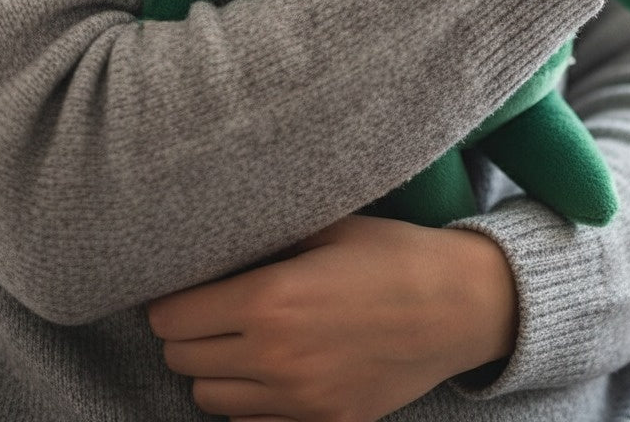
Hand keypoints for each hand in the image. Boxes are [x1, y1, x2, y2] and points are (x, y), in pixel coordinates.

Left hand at [147, 214, 516, 421]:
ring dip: (212, 368)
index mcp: (270, 300)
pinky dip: (247, 398)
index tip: (181, 287)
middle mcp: (275, 358)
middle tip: (207, 308)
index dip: (169, 300)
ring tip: (237, 338)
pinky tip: (271, 366)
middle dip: (184, 332)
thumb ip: (264, 241)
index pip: (173, 317)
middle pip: (181, 360)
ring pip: (208, 399)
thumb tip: (213, 244)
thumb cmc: (391, 253)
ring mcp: (300, 401)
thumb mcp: (326, 227)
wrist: (460, 305)